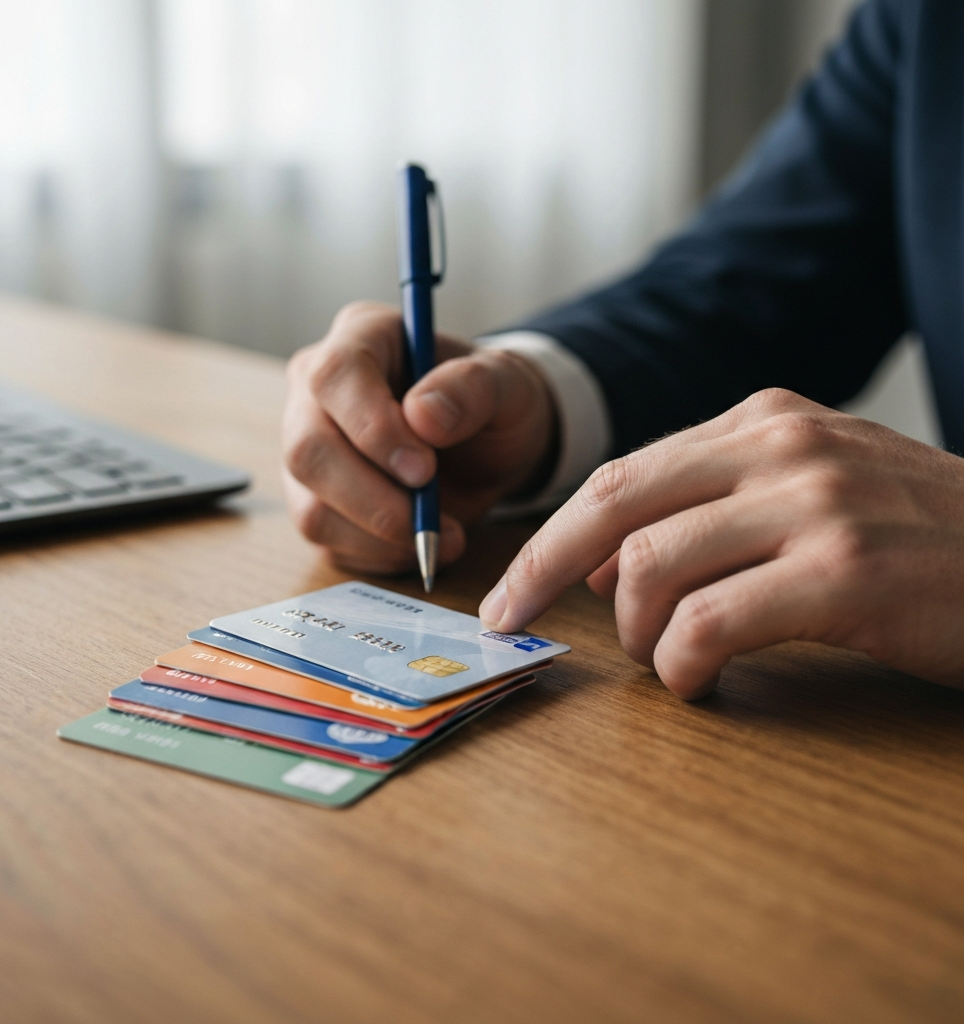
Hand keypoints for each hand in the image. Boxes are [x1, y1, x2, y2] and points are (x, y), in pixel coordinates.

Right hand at [282, 301, 555, 573]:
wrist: (490, 447)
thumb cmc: (492, 402)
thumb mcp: (508, 384)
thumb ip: (474, 388)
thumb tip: (423, 415)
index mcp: (360, 338)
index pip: (335, 375)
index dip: (372, 427)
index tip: (423, 469)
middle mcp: (317, 392)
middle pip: (308, 450)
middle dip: (372, 497)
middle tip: (432, 518)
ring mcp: (309, 449)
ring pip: (311, 507)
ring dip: (380, 535)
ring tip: (443, 535)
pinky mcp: (316, 501)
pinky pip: (328, 542)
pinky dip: (380, 555)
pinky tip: (421, 543)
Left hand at [479, 388, 963, 698]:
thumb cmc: (918, 540)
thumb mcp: (808, 497)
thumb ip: (707, 514)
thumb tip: (604, 565)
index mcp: (763, 421)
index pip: (621, 475)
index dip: (551, 537)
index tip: (512, 588)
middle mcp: (781, 446)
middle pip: (614, 505)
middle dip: (542, 569)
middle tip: (510, 621)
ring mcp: (814, 504)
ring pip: (653, 565)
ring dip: (636, 631)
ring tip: (660, 659)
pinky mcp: (845, 572)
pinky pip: (712, 622)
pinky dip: (682, 662)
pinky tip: (695, 682)